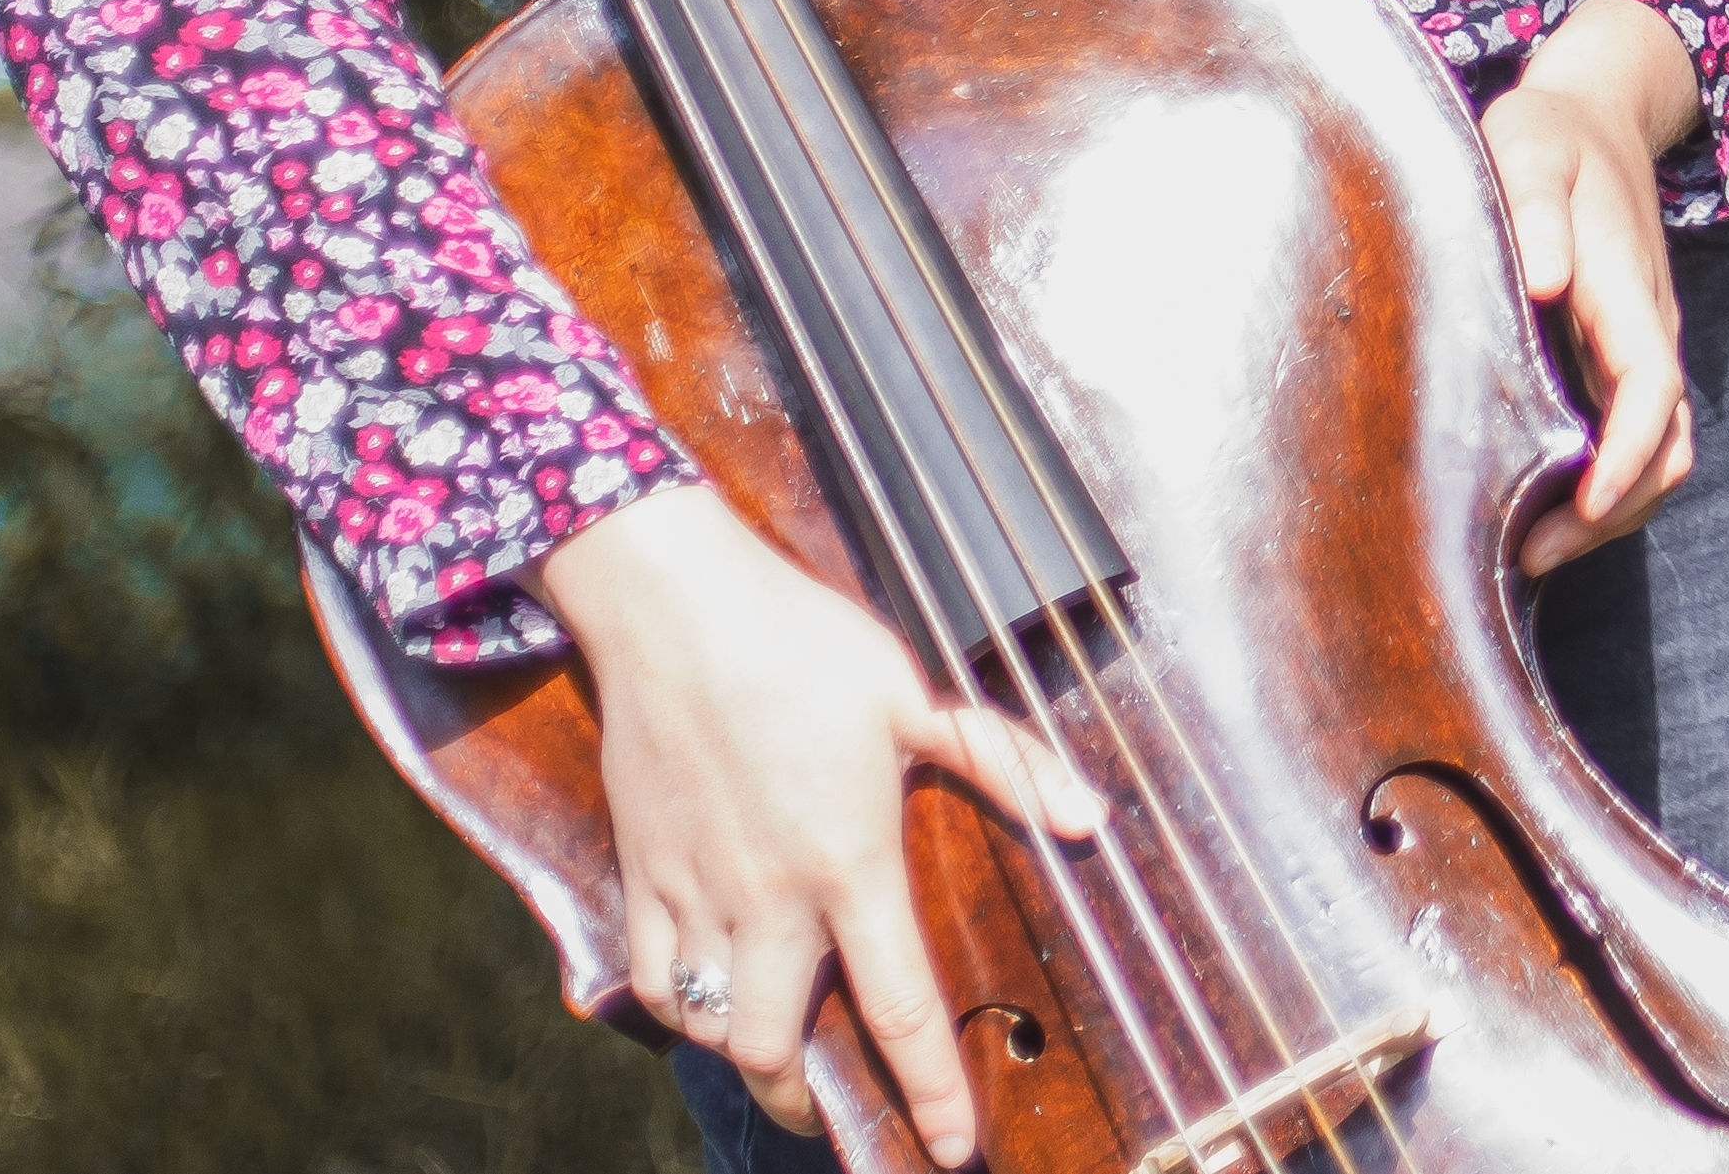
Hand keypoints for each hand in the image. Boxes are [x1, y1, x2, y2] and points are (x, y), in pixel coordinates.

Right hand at [549, 480, 1103, 1163]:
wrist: (676, 609)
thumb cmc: (805, 644)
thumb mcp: (919, 695)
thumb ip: (1006, 763)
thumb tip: (1086, 818)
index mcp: (849, 861)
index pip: (899, 1007)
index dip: (929, 1093)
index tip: (949, 1151)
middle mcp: (769, 895)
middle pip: (776, 1050)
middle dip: (807, 1102)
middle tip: (838, 1109)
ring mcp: (696, 890)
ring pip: (710, 1026)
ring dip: (745, 1054)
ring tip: (780, 1052)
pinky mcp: (642, 873)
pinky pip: (650, 980)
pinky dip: (680, 1008)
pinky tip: (710, 995)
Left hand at [1484, 0, 1703, 575]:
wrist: (1599, 110)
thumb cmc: (1550, 132)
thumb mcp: (1526, 148)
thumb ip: (1532, 208)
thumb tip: (1546, 282)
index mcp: (1626, 289)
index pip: (1650, 390)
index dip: (1627, 457)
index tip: (1585, 505)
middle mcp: (1646, 328)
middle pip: (1666, 445)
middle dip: (1614, 512)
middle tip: (1529, 559)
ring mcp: (1638, 345)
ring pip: (1658, 450)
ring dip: (1610, 509)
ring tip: (1528, 551)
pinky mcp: (1619, 354)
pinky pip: (1631, 435)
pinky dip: (1602, 484)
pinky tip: (1538, 504)